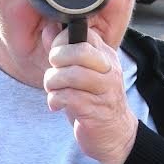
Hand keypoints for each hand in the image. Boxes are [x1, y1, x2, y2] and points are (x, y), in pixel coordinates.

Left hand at [42, 26, 137, 163]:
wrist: (115, 135)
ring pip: (72, 75)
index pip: (86, 34)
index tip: (56, 55)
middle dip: (56, 60)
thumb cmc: (94, 102)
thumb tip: (49, 28)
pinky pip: (68, 97)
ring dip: (53, 83)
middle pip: (79, 52)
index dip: (63, 41)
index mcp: (106, 57)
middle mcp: (109, 71)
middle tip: (53, 74)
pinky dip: (55, 100)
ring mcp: (104, 91)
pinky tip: (56, 105)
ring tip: (52, 91)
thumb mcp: (80, 73)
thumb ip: (64, 51)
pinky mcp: (95, 111)